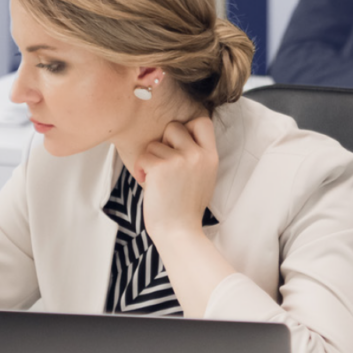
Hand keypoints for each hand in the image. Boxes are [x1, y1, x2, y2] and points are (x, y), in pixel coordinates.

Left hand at [134, 117, 217, 244]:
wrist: (179, 231)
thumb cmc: (187, 207)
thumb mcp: (205, 177)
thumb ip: (197, 156)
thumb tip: (182, 135)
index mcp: (211, 156)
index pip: (202, 121)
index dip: (188, 128)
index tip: (180, 144)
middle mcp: (197, 155)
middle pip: (174, 127)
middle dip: (164, 143)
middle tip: (165, 164)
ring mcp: (179, 160)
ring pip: (154, 144)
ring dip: (151, 160)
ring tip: (158, 180)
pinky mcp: (160, 167)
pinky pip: (144, 157)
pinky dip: (141, 169)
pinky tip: (148, 183)